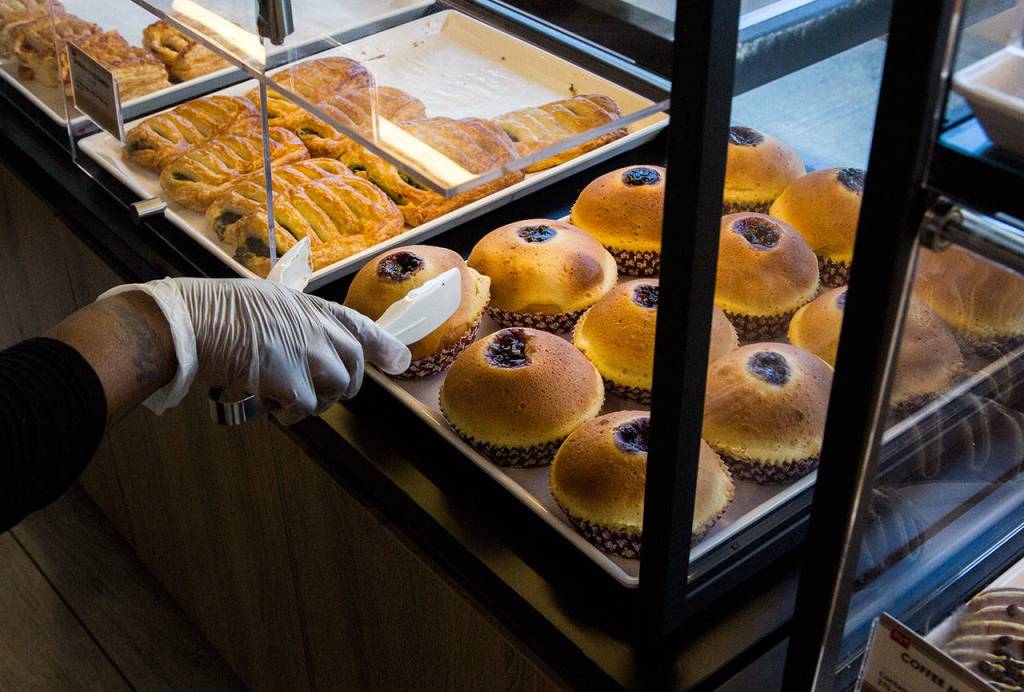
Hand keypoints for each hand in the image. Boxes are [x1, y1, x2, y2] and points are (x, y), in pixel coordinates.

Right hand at [102, 278, 409, 424]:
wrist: (198, 320)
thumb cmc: (222, 310)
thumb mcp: (272, 303)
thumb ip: (298, 323)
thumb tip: (307, 343)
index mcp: (315, 308)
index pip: (361, 327)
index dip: (384, 346)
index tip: (400, 361)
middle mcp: (321, 330)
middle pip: (353, 369)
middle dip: (338, 386)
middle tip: (309, 391)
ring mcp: (311, 356)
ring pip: (335, 391)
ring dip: (312, 400)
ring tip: (280, 394)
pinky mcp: (294, 382)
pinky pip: (305, 409)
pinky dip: (288, 413)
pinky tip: (266, 402)